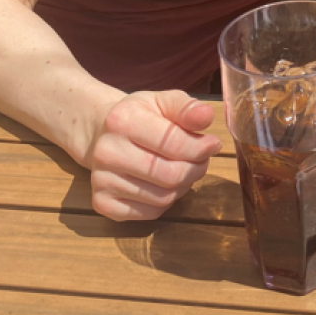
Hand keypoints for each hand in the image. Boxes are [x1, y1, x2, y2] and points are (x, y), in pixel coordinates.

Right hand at [88, 90, 222, 220]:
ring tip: (186, 169)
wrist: (101, 132)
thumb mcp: (164, 101)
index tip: (214, 144)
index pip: (173, 143)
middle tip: (203, 160)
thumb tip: (207, 117)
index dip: (201, 147)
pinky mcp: (102, 203)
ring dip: (184, 186)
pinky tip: (166, 184)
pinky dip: (166, 202)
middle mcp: (108, 152)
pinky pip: (149, 213)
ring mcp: (101, 181)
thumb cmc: (140, 115)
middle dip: (196, 169)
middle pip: (170, 175)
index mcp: (124, 120)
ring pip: (162, 197)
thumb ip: (187, 108)